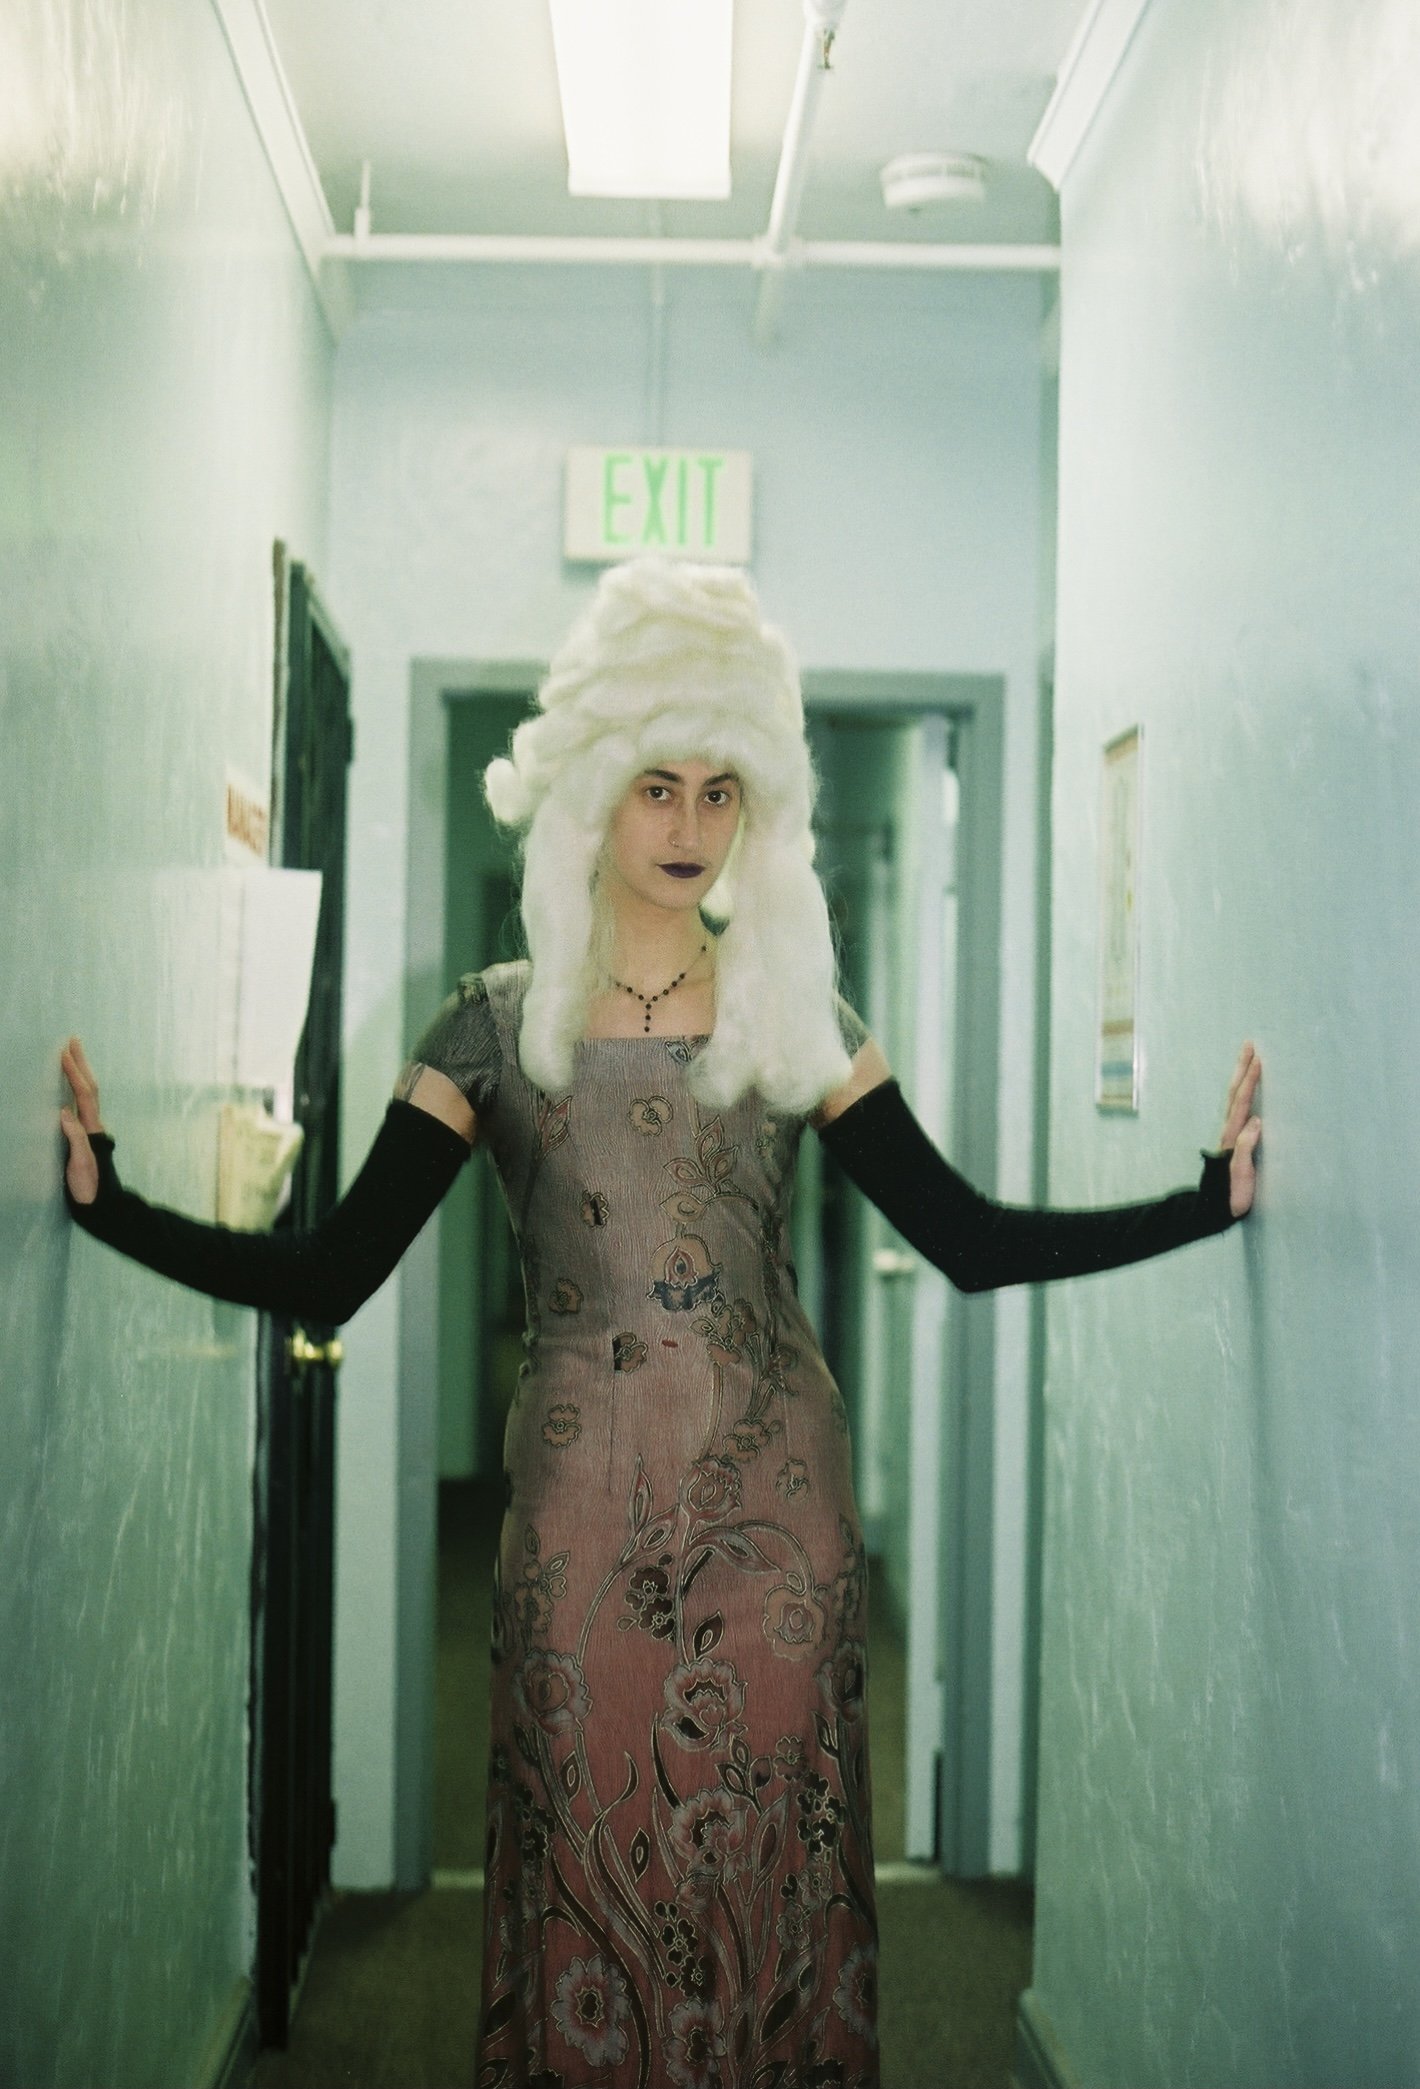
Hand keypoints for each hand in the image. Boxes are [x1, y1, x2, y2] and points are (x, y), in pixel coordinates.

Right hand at [60, 1036, 105, 1206]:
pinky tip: (70, 1087)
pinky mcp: (84, 1138)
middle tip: (73, 1040)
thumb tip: (63, 1111)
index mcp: (92, 1130)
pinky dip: (76, 1090)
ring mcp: (90, 1131)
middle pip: (89, 1088)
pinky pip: (81, 1106)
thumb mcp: (80, 1166)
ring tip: (72, 1055)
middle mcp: (93, 1126)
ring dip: (80, 1074)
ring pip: (86, 1095)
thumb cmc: (90, 1189)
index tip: (63, 1053)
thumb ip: (75, 1139)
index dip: (74, 1074)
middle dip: (81, 1063)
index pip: (83, 1095)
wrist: (102, 1207)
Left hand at [1218, 1040, 1261, 1218]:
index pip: (1242, 1102)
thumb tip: (1256, 1121)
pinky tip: (1248, 1091)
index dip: (1249, 1080)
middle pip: (1235, 1093)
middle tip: (1249, 1045)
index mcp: (1232, 1136)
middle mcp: (1230, 1132)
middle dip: (1242, 1069)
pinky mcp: (1235, 1142)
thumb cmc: (1231, 1196)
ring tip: (1249, 1059)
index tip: (1258, 1058)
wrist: (1215, 1211)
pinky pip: (1240, 1110)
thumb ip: (1246, 1149)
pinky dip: (1244, 1094)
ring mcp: (1231, 1135)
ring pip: (1236, 1100)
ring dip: (1242, 1078)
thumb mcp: (1241, 1175)